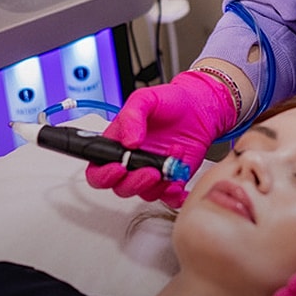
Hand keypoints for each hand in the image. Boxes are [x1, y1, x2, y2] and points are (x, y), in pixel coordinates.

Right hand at [85, 71, 238, 204]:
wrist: (197, 107)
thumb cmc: (167, 102)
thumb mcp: (145, 99)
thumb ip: (132, 116)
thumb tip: (128, 141)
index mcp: (117, 145)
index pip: (98, 170)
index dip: (104, 175)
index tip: (119, 168)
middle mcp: (132, 163)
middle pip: (120, 187)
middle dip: (134, 183)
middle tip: (150, 171)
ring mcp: (151, 173)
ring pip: (145, 193)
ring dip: (158, 184)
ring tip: (172, 159)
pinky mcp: (171, 179)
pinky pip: (169, 197)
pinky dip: (175, 195)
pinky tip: (179, 183)